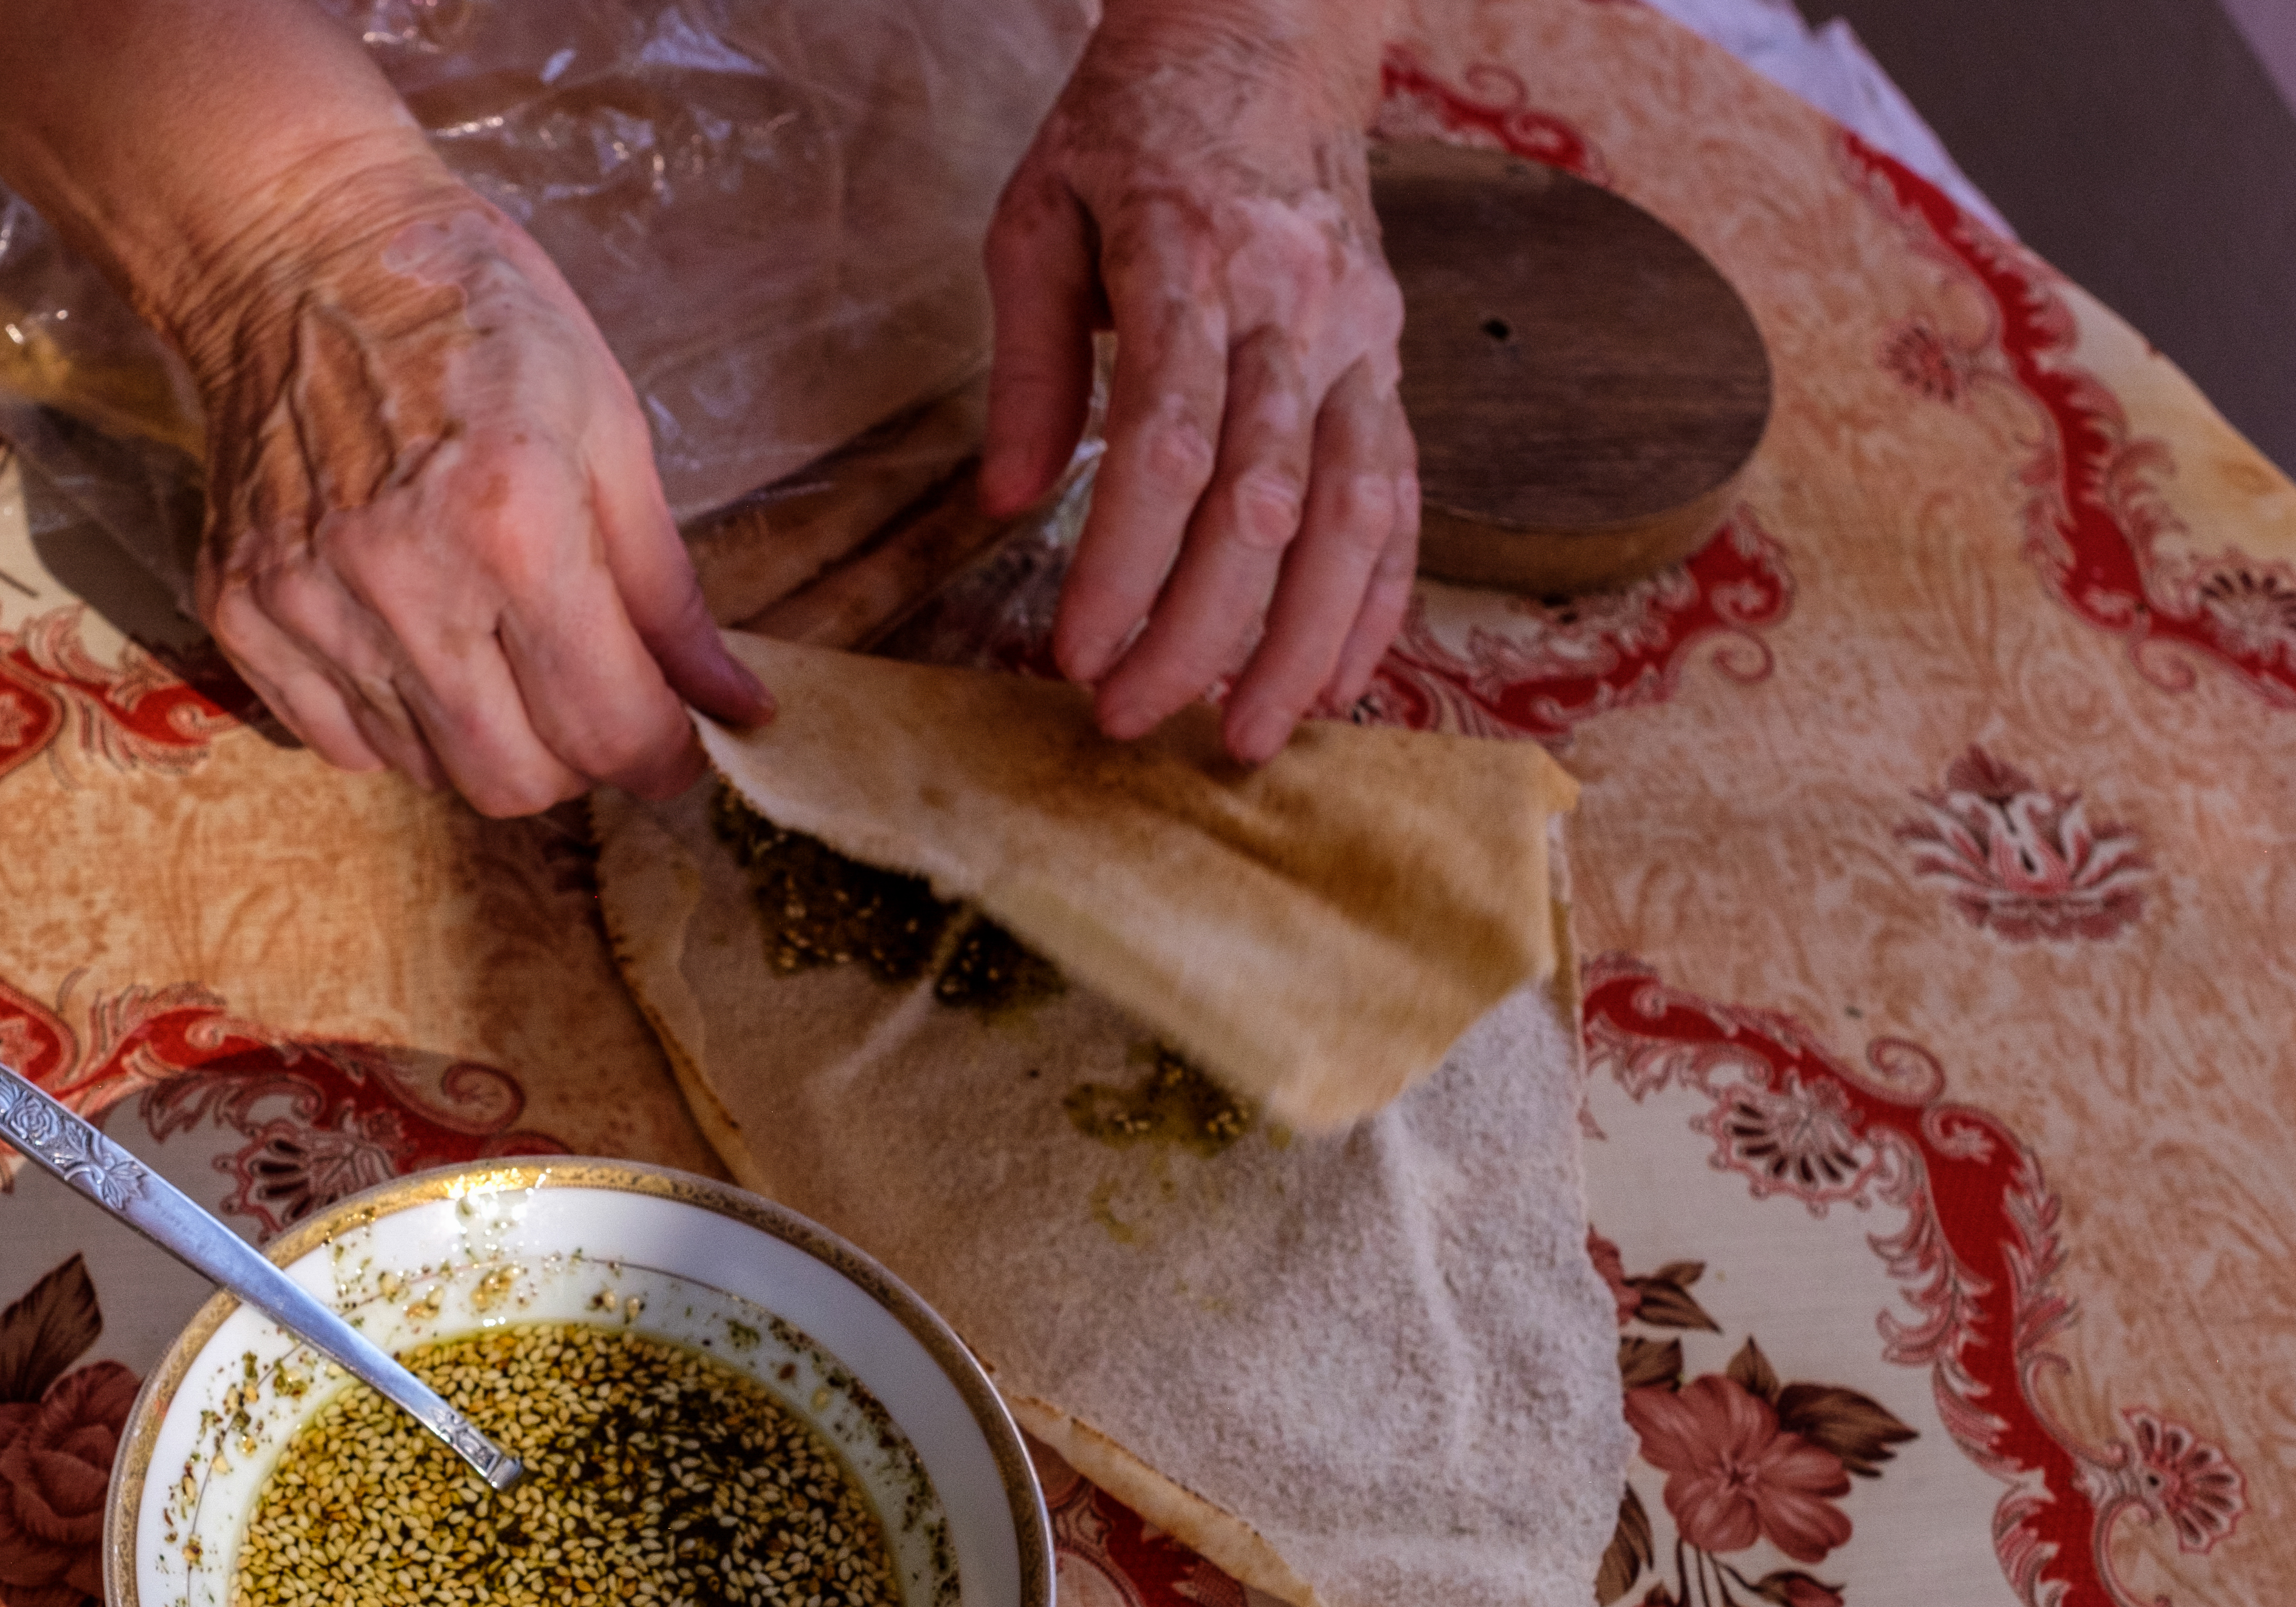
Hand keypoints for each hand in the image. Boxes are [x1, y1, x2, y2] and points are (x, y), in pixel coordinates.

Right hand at [167, 139, 768, 814]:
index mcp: (514, 525)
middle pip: (512, 781)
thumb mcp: (608, 424)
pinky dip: (393, 720)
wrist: (295, 246)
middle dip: (573, 758)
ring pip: (426, 769)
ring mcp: (305, 603)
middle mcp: (400, 581)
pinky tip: (411, 636)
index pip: (607, 729)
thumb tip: (736, 706)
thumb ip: (667, 589)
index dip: (661, 757)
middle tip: (584, 691)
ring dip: (483, 736)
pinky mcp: (237, 609)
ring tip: (489, 642)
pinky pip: (336, 739)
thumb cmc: (474, 318)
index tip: (675, 742)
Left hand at [979, 0, 1414, 762]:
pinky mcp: (1392, 364)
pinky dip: (1377, 599)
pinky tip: (1342, 681)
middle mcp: (1294, 308)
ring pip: (1353, 513)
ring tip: (1250, 737)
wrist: (1265, 36)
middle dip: (1200, 632)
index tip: (1076, 654)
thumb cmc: (1133, 130)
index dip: (1123, 566)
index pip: (1166, 444)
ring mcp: (1360, 340)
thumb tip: (1005, 501)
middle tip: (1132, 719)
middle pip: (1263, 499)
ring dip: (1304, 642)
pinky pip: (1401, 497)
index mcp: (1191, 263)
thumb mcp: (1039, 213)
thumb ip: (1025, 360)